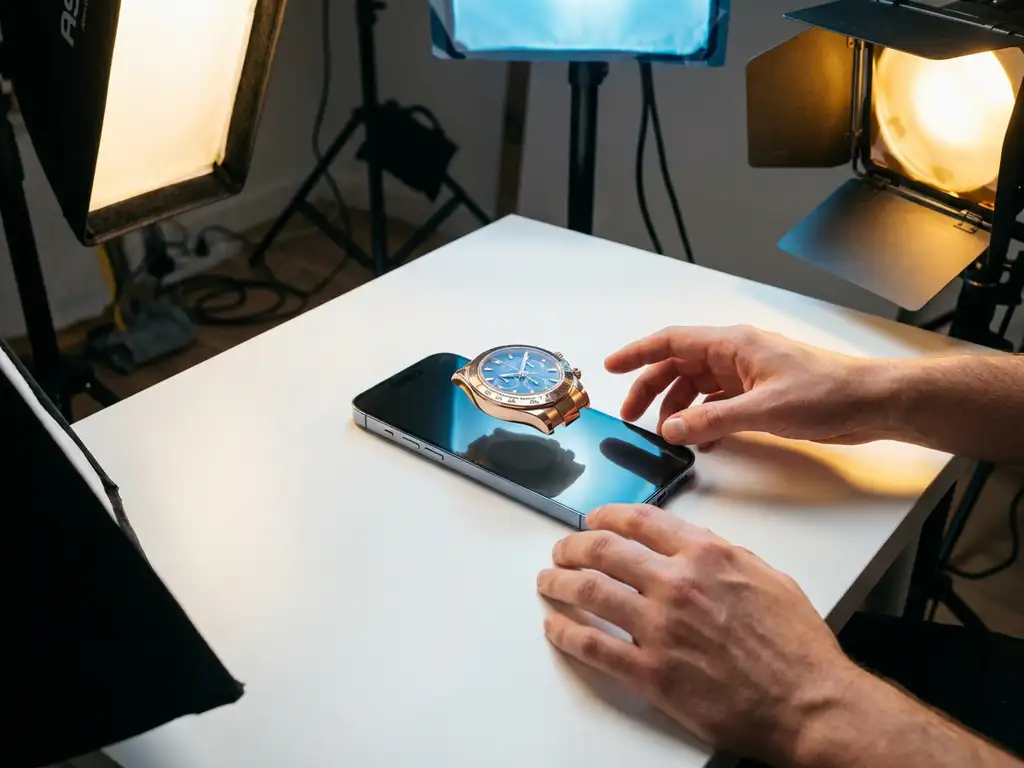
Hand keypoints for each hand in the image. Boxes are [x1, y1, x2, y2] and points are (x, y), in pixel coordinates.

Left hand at [537, 505, 861, 763]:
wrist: (809, 703)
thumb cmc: (797, 645)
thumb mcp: (767, 578)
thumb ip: (723, 556)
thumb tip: (690, 545)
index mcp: (706, 555)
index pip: (639, 520)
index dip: (606, 516)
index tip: (591, 519)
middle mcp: (677, 583)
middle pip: (604, 550)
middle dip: (572, 546)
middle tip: (561, 551)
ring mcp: (660, 628)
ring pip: (589, 591)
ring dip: (559, 583)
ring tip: (548, 581)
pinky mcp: (651, 673)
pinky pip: (592, 645)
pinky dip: (565, 633)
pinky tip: (555, 627)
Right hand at [605, 325, 894, 446]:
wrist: (872, 403)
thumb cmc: (829, 393)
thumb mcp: (764, 409)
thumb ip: (713, 421)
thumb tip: (672, 429)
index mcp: (733, 344)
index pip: (672, 341)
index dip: (637, 354)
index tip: (611, 367)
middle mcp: (736, 355)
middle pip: (679, 366)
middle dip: (651, 389)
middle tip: (632, 416)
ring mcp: (747, 375)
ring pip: (697, 387)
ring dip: (678, 409)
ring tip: (667, 434)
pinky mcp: (760, 395)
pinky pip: (718, 404)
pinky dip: (703, 420)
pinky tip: (699, 439)